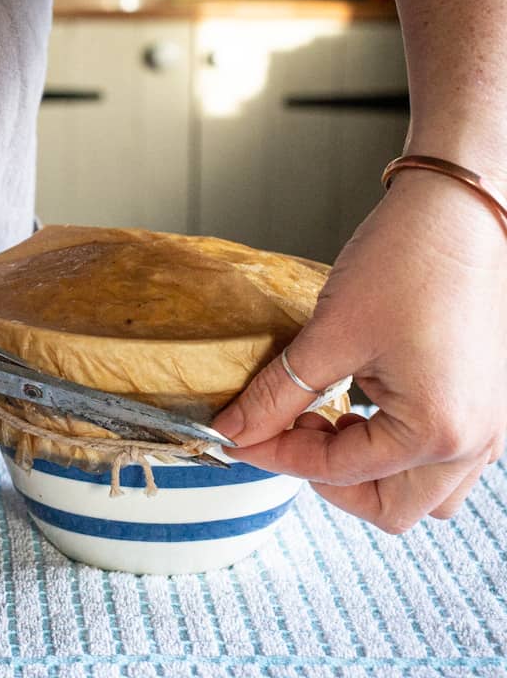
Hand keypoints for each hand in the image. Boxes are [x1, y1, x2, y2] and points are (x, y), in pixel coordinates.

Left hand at [213, 171, 506, 531]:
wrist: (458, 209)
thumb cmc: (407, 261)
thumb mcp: (330, 335)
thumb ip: (277, 396)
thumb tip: (235, 431)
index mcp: (437, 430)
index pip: (338, 472)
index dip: (277, 455)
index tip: (239, 437)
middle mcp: (472, 440)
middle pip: (389, 508)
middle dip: (329, 480)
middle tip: (287, 436)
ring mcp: (486, 424)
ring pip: (420, 491)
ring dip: (366, 472)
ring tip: (326, 422)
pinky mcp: (481, 403)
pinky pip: (438, 458)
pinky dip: (392, 450)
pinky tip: (359, 411)